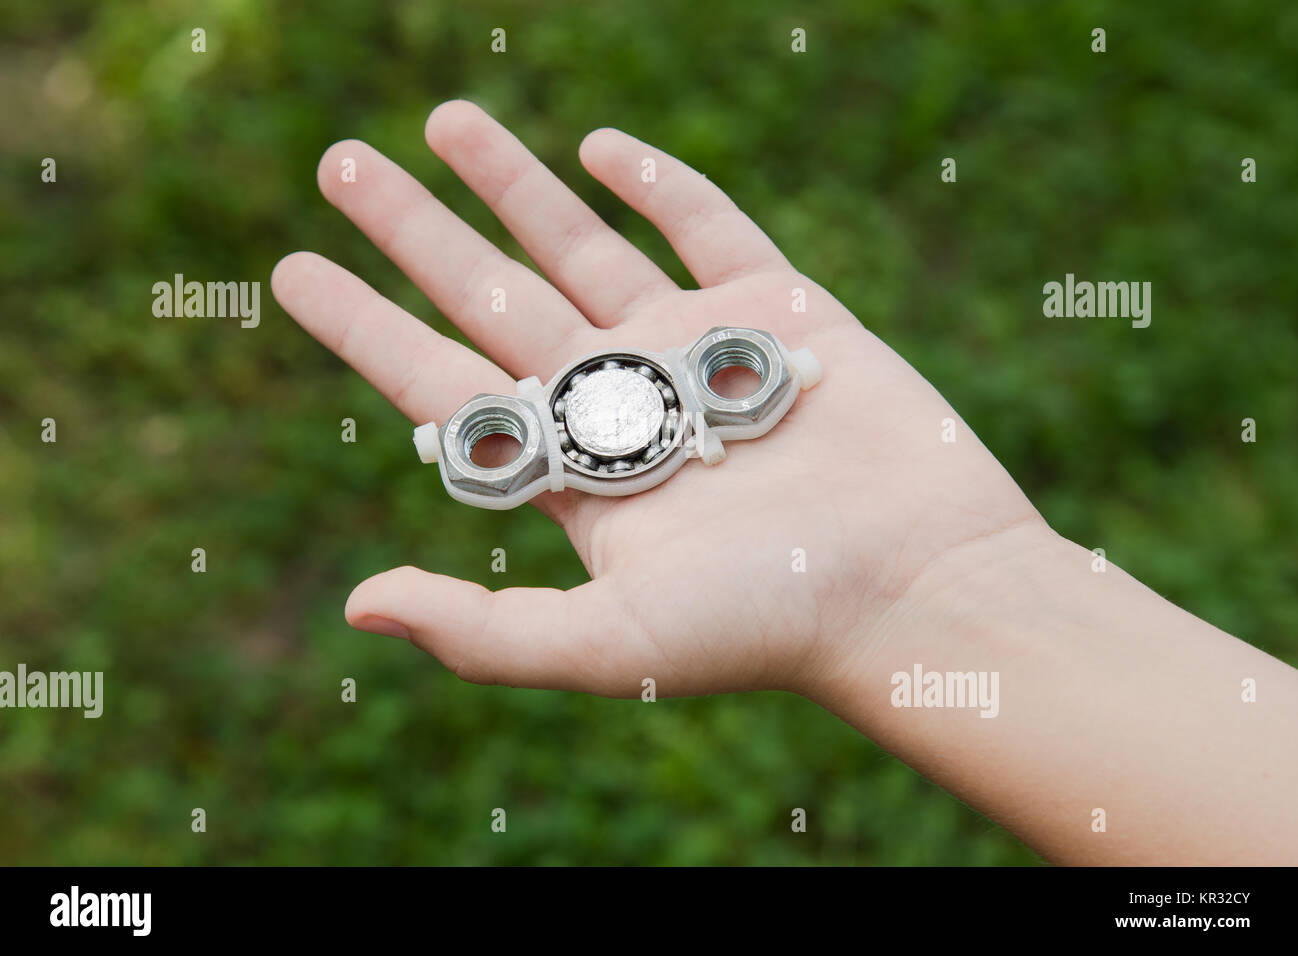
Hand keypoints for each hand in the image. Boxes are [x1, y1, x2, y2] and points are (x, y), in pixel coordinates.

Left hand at [271, 100, 1045, 698]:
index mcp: (572, 472)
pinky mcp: (776, 309)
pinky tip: (597, 147)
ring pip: (582, 248)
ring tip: (442, 121)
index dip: (362, 324)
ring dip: (512, 184)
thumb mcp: (612, 643)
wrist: (920, 585)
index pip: (440, 379)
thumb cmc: (771, 625)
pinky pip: (705, 227)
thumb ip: (484, 629)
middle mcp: (619, 402)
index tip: (291, 269)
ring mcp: (694, 349)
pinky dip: (655, 183)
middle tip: (339, 164)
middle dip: (414, 230)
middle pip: (490, 296)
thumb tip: (355, 605)